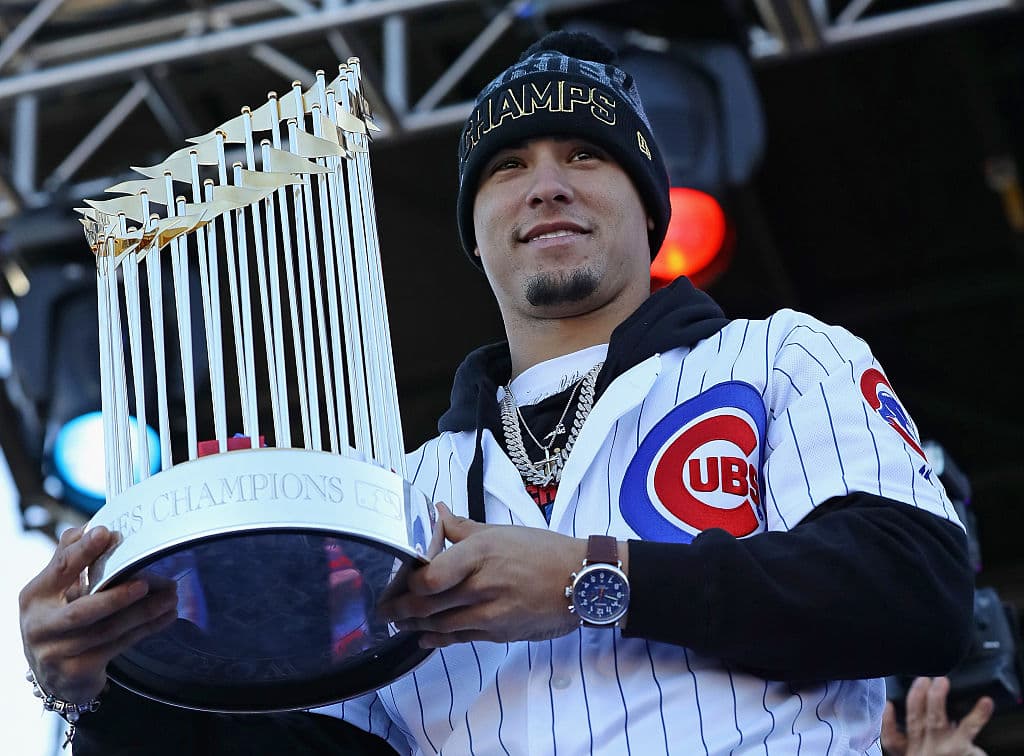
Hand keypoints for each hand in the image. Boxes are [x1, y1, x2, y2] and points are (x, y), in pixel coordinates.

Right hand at [19, 525, 178, 702]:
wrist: (53, 673)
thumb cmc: (59, 619)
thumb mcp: (56, 590)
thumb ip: (71, 559)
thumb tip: (93, 526)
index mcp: (35, 595)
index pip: (60, 568)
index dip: (83, 550)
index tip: (106, 533)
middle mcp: (40, 625)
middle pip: (82, 611)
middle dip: (117, 597)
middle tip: (146, 583)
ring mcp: (57, 652)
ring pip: (108, 630)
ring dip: (144, 613)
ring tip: (171, 596)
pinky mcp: (77, 671)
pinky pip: (118, 647)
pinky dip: (146, 630)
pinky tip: (167, 616)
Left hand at [377, 504, 588, 647]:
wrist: (581, 581)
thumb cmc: (544, 551)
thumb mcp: (502, 532)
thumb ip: (462, 528)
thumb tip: (434, 512)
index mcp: (481, 553)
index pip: (431, 576)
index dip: (408, 583)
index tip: (396, 578)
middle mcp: (482, 585)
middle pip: (428, 605)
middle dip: (400, 610)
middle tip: (383, 608)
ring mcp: (491, 613)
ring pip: (440, 626)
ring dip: (414, 626)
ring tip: (398, 622)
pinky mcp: (499, 633)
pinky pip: (460, 639)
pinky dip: (438, 640)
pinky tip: (425, 638)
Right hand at [881, 676, 993, 755]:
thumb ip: (923, 747)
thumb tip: (936, 723)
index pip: (893, 740)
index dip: (888, 721)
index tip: (889, 704)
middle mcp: (924, 752)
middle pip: (915, 721)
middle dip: (917, 697)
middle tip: (923, 680)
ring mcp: (941, 749)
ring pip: (934, 719)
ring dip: (937, 697)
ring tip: (941, 682)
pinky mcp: (961, 750)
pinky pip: (969, 728)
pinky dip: (978, 714)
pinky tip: (985, 703)